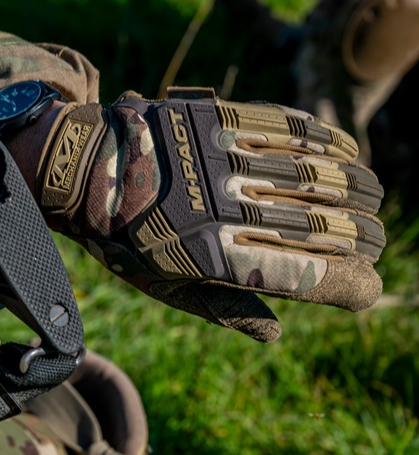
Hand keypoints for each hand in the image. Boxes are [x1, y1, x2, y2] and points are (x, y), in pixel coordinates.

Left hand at [8, 88, 385, 341]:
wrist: (80, 172)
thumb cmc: (124, 238)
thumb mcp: (163, 284)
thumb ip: (221, 307)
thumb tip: (274, 333)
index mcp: (212, 258)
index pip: (305, 277)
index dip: (349, 285)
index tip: (367, 289)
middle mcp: (225, 210)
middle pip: (321, 225)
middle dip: (362, 237)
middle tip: (374, 240)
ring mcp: (224, 162)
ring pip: (313, 175)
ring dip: (354, 188)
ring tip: (370, 197)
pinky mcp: (216, 121)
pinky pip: (284, 127)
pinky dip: (324, 139)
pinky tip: (345, 150)